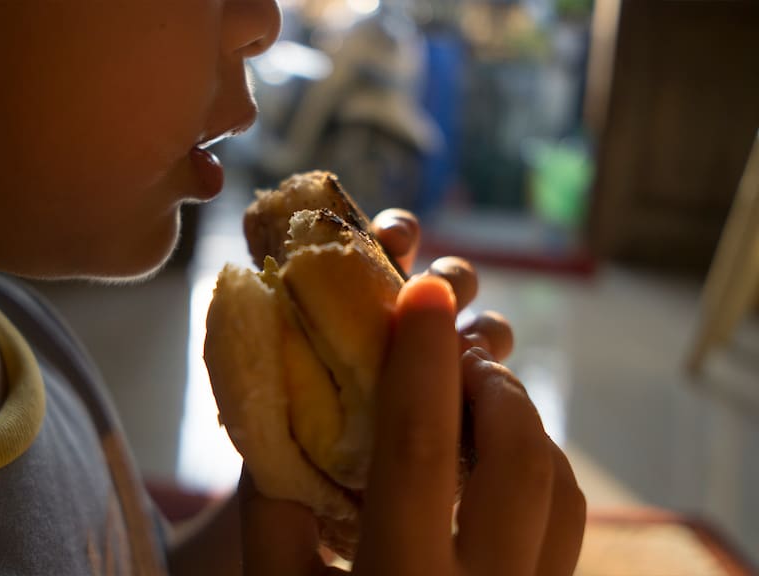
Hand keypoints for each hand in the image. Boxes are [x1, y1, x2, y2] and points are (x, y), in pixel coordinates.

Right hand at [238, 209, 584, 574]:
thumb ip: (273, 503)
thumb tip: (286, 400)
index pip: (418, 443)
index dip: (420, 353)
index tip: (425, 286)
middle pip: (517, 455)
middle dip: (488, 380)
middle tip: (454, 353)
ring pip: (558, 484)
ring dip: (517, 418)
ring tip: (473, 397)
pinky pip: (566, 519)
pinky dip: (536, 464)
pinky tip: (493, 456)